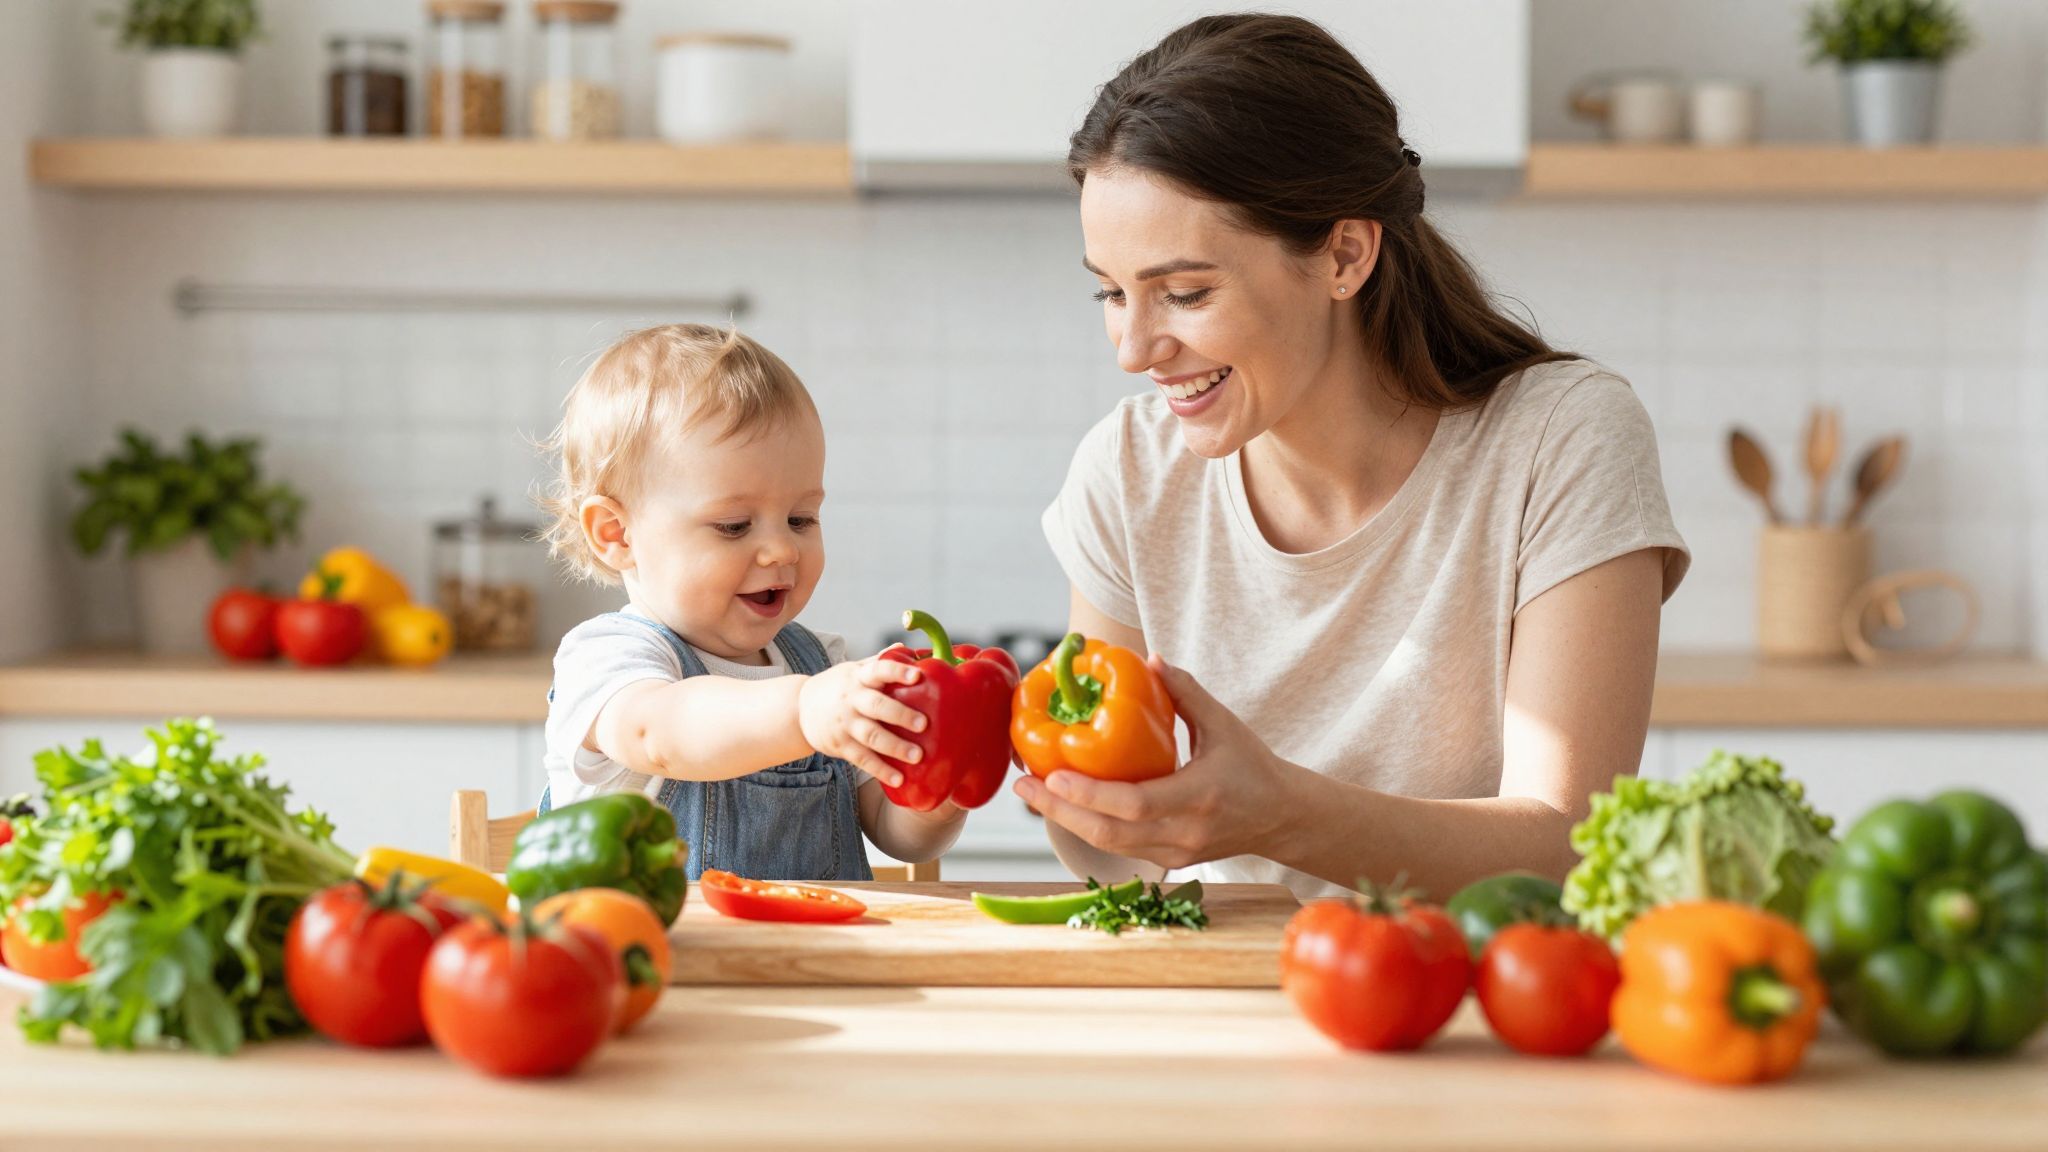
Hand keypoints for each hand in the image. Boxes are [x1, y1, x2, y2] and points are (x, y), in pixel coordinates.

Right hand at [798, 657, 927, 787]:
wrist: (799, 709)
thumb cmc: (837, 687)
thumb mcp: (854, 669)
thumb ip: (879, 661)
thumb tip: (906, 647)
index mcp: (858, 677)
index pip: (878, 670)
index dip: (897, 671)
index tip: (917, 675)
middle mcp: (851, 699)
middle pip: (876, 706)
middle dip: (900, 714)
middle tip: (923, 724)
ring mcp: (845, 724)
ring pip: (871, 736)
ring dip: (894, 746)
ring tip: (917, 755)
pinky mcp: (840, 745)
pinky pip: (862, 759)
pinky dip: (880, 770)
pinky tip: (898, 778)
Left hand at [1011, 656, 1290, 869]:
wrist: (1284, 817)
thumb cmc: (1254, 767)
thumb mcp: (1224, 724)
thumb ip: (1186, 692)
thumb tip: (1149, 659)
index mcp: (1199, 797)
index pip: (1134, 805)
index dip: (1088, 794)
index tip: (1052, 774)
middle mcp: (1185, 832)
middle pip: (1110, 834)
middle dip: (1060, 812)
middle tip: (1025, 786)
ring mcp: (1177, 852)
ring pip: (1110, 847)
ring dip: (1067, 822)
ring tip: (1034, 795)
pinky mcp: (1171, 860)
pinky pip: (1121, 848)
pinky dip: (1089, 828)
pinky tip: (1064, 807)